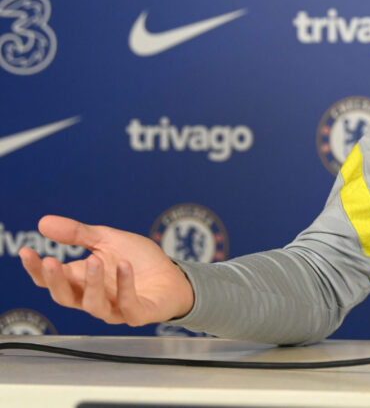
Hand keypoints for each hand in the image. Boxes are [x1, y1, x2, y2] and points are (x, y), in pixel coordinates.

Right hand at [19, 215, 194, 326]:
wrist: (175, 276)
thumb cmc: (140, 260)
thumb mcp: (108, 240)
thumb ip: (79, 234)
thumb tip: (43, 222)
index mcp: (82, 281)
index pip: (52, 281)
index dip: (37, 269)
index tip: (26, 252)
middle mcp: (94, 298)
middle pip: (65, 297)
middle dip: (55, 282)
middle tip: (50, 262)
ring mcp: (116, 309)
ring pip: (93, 305)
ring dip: (92, 283)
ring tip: (94, 260)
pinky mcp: (139, 314)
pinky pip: (128, 305)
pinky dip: (125, 285)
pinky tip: (125, 265)